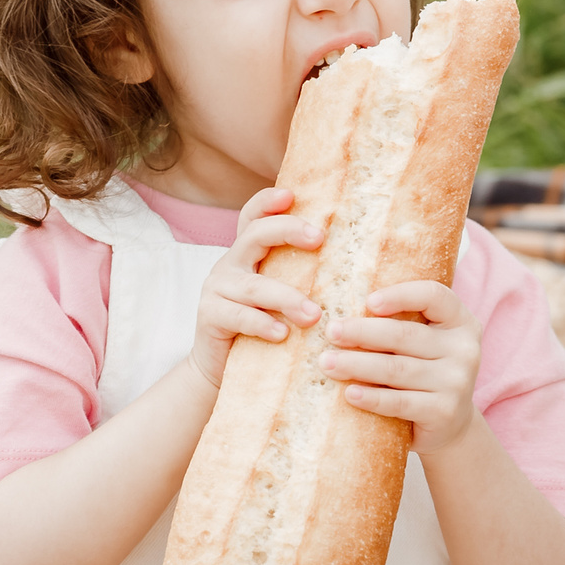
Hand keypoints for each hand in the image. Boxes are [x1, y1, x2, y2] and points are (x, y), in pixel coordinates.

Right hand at [190, 187, 321, 387]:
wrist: (220, 369)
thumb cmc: (262, 331)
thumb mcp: (279, 300)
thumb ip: (300, 280)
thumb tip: (355, 269)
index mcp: (247, 255)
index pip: (253, 218)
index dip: (267, 202)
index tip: (291, 195)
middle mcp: (230, 264)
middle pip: (255, 236)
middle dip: (287, 230)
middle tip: (319, 238)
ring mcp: (216, 289)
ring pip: (253, 286)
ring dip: (287, 298)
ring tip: (314, 315)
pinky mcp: (209, 316)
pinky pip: (238, 316)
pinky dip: (262, 323)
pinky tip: (282, 334)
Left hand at [321, 280, 482, 452]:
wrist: (450, 424)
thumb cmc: (425, 372)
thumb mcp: (425, 343)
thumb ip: (402, 323)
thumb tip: (343, 310)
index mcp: (460, 322)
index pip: (434, 296)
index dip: (400, 295)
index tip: (367, 302)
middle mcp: (464, 349)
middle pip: (405, 335)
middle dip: (362, 332)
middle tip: (331, 332)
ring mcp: (457, 382)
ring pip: (397, 369)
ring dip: (357, 365)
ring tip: (327, 363)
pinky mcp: (444, 412)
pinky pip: (399, 402)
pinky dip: (372, 397)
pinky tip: (349, 393)